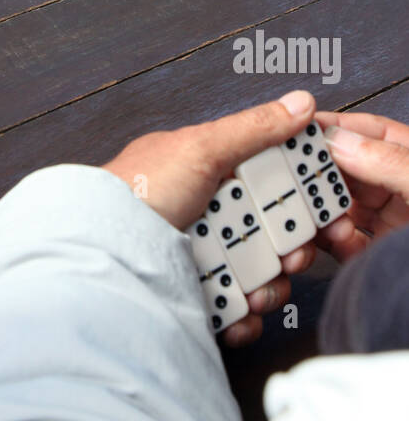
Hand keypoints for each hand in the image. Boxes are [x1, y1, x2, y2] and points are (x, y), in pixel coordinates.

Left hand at [102, 90, 326, 346]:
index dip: (297, 200)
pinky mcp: (192, 294)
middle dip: (288, 250)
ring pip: (258, 274)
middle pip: (269, 232)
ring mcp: (199, 254)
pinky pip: (234, 310)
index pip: (267, 181)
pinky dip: (243, 318)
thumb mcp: (200, 149)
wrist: (99, 252)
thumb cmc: (139, 190)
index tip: (320, 215)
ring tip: (257, 294)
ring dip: (269, 288)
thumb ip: (253, 128)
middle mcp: (206, 212)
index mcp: (207, 172)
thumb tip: (299, 102)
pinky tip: (240, 316)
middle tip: (290, 259)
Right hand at [317, 110, 408, 262]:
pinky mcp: (380, 254)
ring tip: (317, 208)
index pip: (368, 132)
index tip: (303, 128)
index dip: (335, 126)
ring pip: (341, 205)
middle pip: (348, 168)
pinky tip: (333, 235)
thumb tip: (342, 141)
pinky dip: (332, 238)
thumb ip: (389, 162)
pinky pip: (344, 241)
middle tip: (296, 171)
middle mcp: (400, 188)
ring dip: (324, 206)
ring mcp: (390, 222)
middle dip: (322, 170)